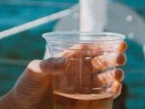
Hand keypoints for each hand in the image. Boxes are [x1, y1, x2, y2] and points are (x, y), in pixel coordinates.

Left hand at [2, 41, 126, 108]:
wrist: (24, 107)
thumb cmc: (27, 86)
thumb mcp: (34, 71)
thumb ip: (48, 65)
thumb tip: (66, 61)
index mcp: (65, 59)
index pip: (85, 49)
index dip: (100, 45)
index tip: (114, 43)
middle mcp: (75, 71)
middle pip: (98, 62)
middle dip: (111, 59)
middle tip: (120, 58)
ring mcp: (80, 86)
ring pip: (102, 78)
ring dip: (112, 75)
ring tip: (118, 74)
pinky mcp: (83, 101)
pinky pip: (100, 95)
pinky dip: (110, 92)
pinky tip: (115, 88)